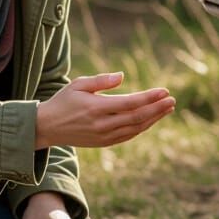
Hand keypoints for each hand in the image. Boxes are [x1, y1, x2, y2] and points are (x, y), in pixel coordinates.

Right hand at [34, 72, 174, 149]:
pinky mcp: (103, 142)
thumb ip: (101, 80)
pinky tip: (151, 120)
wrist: (47, 127)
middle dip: (157, 109)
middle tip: (172, 100)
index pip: (130, 103)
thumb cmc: (63, 101)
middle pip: (137, 117)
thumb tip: (122, 76)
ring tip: (167, 109)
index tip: (164, 91)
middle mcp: (102, 124)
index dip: (149, 98)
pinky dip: (142, 128)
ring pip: (135, 128)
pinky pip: (128, 136)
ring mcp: (104, 135)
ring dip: (153, 119)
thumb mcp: (78, 84)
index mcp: (96, 108)